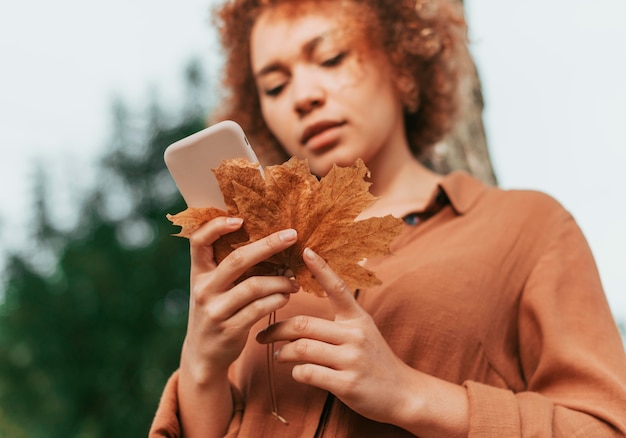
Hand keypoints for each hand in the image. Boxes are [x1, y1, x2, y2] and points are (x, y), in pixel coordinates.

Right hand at [182, 217, 299, 381]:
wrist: (203, 354)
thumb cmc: (216, 310)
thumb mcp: (212, 287)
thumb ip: (228, 267)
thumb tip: (267, 239)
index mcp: (198, 273)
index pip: (198, 242)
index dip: (216, 227)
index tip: (240, 219)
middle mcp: (203, 289)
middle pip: (237, 260)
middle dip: (268, 245)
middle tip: (292, 236)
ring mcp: (215, 310)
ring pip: (254, 286)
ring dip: (280, 280)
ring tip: (293, 281)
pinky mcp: (229, 330)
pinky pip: (259, 309)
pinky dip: (277, 300)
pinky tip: (286, 297)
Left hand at [255, 247, 417, 424]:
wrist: (404, 393)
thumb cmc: (375, 361)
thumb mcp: (363, 332)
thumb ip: (338, 323)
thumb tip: (298, 322)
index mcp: (358, 318)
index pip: (337, 288)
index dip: (321, 268)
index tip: (305, 250)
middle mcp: (356, 334)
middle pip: (303, 325)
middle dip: (277, 330)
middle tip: (263, 335)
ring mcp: (352, 359)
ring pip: (301, 349)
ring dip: (283, 353)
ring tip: (278, 355)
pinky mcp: (348, 384)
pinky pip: (308, 373)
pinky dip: (296, 372)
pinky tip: (297, 372)